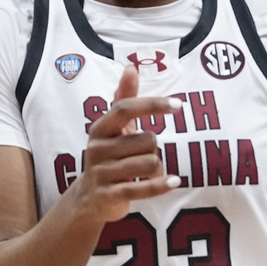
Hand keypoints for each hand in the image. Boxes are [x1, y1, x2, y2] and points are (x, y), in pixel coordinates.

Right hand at [68, 66, 180, 222]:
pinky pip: (143, 187)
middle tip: (141, 156)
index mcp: (100, 128)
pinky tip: (174, 181)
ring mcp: (102, 172)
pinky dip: (161, 185)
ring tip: (144, 172)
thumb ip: (123, 98)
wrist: (88, 198)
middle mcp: (98, 148)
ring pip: (150, 162)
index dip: (152, 105)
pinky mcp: (110, 194)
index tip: (178, 105)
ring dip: (156, 168)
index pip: (125, 109)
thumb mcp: (113, 129)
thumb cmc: (108, 157)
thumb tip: (131, 67)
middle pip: (147, 140)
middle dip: (153, 149)